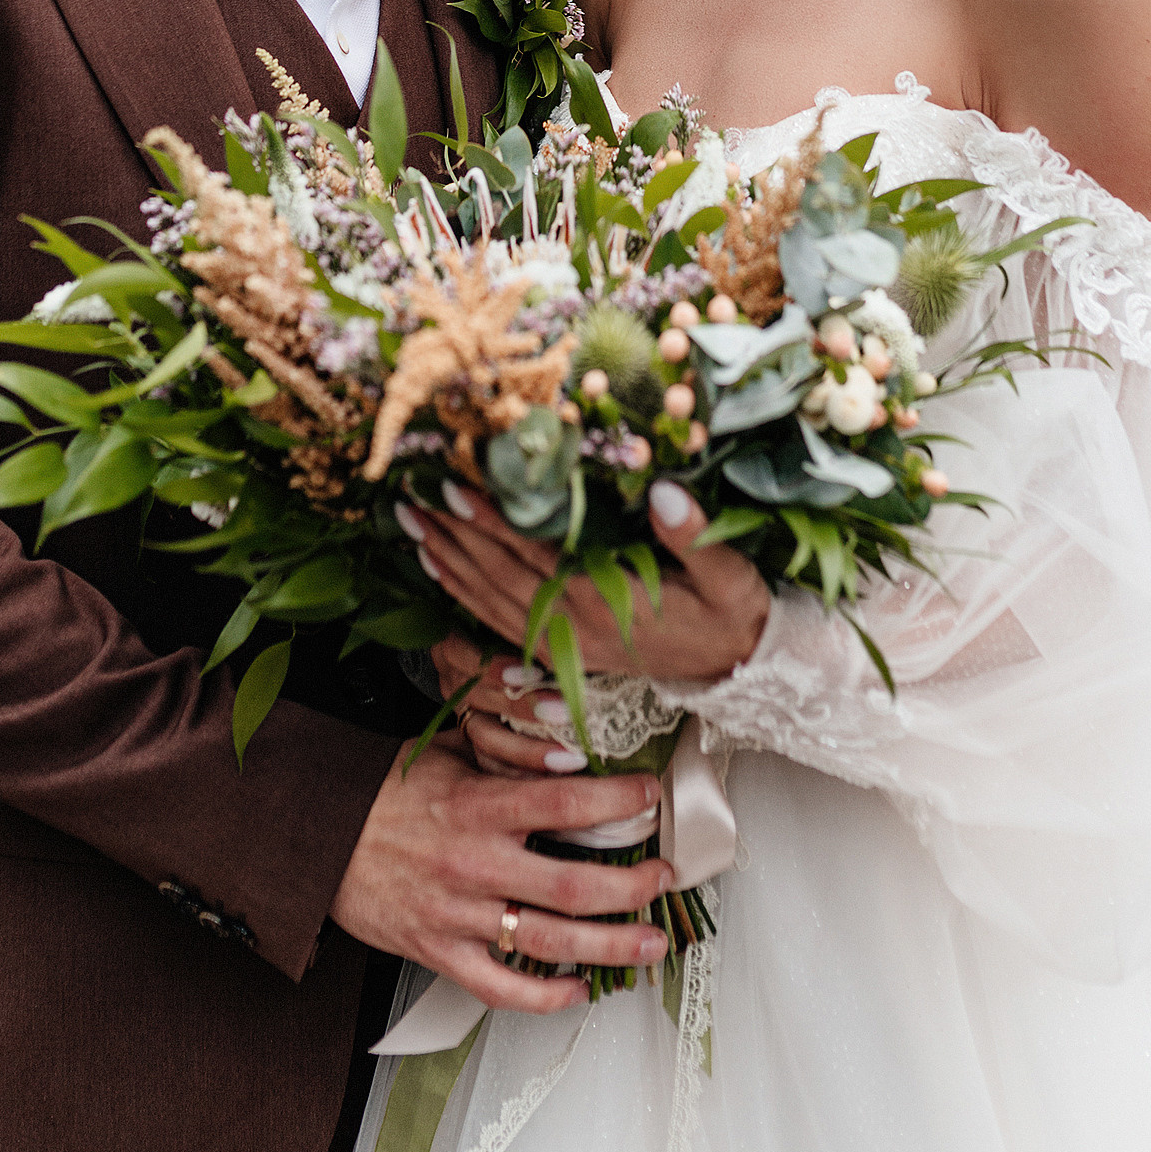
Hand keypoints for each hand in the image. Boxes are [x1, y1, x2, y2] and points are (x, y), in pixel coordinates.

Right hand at [329, 733, 674, 1011]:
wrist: (316, 837)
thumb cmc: (386, 794)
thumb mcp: (448, 753)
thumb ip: (508, 757)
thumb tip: (570, 756)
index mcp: (478, 806)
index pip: (565, 802)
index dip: (619, 800)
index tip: (651, 797)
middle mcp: (474, 863)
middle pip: (573, 885)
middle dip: (632, 886)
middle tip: (664, 878)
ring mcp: (458, 914)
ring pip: (549, 941)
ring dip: (610, 946)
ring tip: (649, 943)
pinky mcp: (439, 952)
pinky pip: (502, 987)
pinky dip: (546, 995)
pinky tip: (578, 988)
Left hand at [413, 480, 768, 696]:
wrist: (739, 667)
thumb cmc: (733, 611)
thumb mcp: (728, 573)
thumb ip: (692, 533)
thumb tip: (662, 488)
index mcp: (607, 602)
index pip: (535, 553)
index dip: (494, 519)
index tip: (456, 483)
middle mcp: (575, 626)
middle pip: (499, 576)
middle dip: (454, 535)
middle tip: (411, 495)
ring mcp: (566, 641)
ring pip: (491, 600)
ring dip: (448, 562)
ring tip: (411, 524)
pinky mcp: (565, 649)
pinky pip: (500, 620)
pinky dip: (464, 594)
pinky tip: (440, 569)